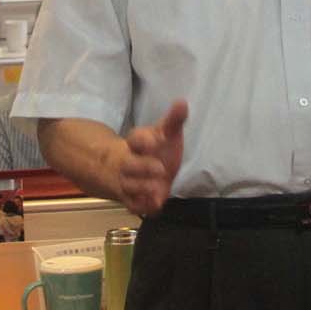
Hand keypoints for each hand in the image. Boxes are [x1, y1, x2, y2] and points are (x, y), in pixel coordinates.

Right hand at [114, 100, 187, 215]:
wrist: (132, 169)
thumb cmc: (153, 148)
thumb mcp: (164, 133)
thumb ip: (173, 120)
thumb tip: (182, 102)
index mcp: (136, 142)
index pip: (135, 139)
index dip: (143, 140)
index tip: (155, 141)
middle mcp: (128, 162)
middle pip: (130, 165)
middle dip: (143, 167)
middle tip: (161, 169)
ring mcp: (128, 181)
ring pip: (129, 186)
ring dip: (143, 188)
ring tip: (158, 190)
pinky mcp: (131, 199)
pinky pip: (132, 204)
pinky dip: (143, 206)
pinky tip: (155, 206)